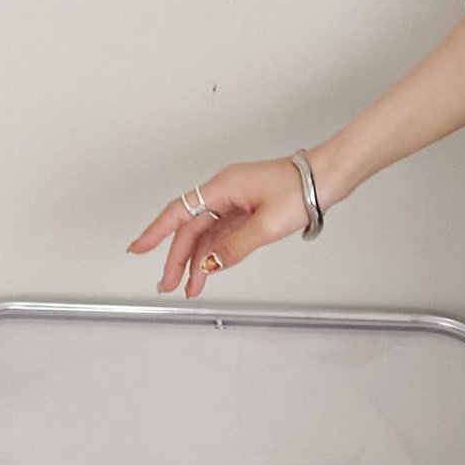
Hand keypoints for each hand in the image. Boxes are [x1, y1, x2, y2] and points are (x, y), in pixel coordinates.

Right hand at [126, 157, 312, 298]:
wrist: (327, 177)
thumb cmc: (301, 190)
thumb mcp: (266, 225)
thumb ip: (234, 248)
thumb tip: (208, 265)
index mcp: (222, 188)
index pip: (178, 212)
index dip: (155, 232)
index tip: (137, 248)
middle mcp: (225, 192)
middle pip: (191, 228)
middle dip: (176, 258)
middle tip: (167, 284)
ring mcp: (236, 202)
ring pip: (206, 234)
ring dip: (196, 260)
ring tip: (188, 287)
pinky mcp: (248, 210)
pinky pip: (223, 234)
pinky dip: (214, 253)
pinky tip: (208, 269)